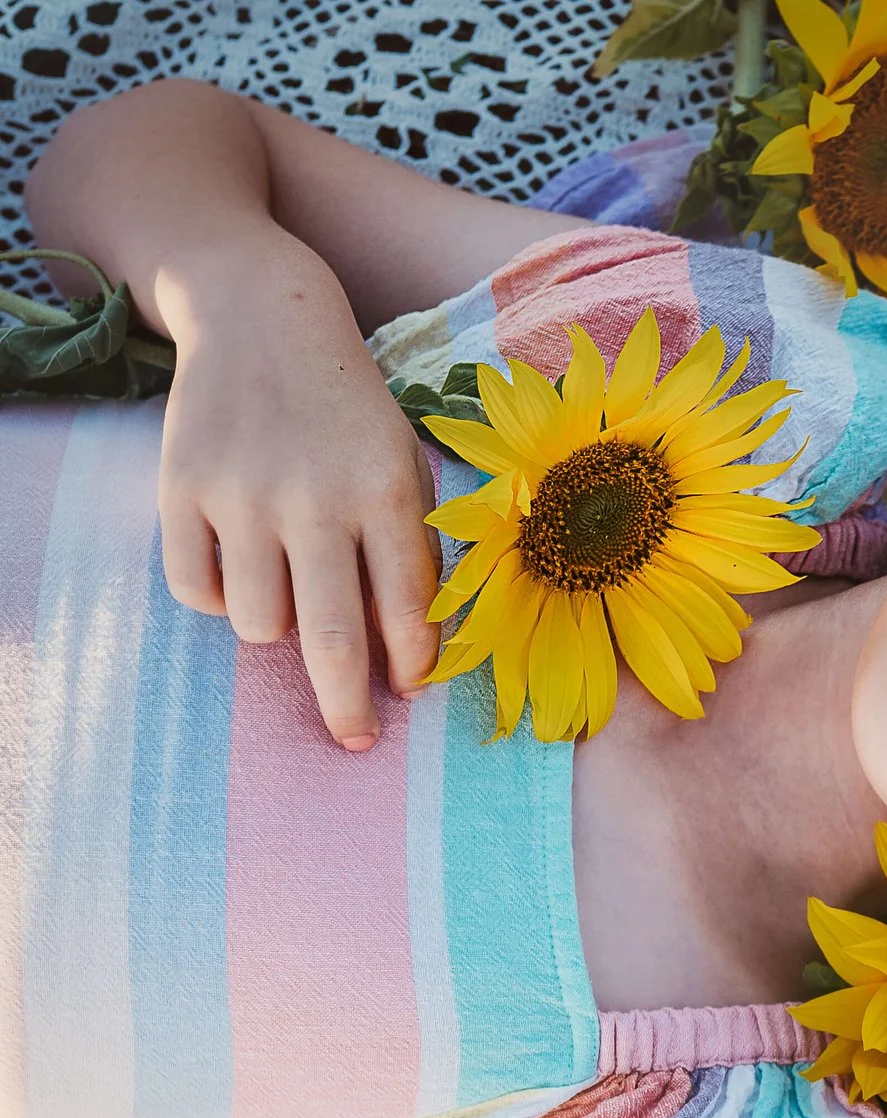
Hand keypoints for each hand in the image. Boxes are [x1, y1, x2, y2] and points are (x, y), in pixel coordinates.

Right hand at [156, 233, 439, 748]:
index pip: (408, 608)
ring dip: (279, 631)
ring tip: (290, 596)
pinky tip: (239, 568)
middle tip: (355, 738)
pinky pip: (195, 591)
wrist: (264, 317)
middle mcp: (312, 497)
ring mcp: (240, 494)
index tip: (411, 691)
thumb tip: (414, 648)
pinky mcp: (179, 488)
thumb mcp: (404, 463)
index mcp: (383, 490)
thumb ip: (413, 546)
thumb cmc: (351, 411)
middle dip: (347, 705)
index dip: (414, 663)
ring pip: (258, 624)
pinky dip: (218, 598)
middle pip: (331, 639)